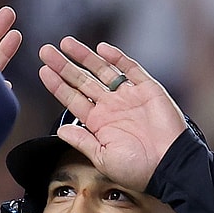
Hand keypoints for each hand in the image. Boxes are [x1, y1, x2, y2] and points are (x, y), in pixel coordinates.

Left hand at [37, 37, 188, 190]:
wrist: (171, 166)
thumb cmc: (138, 169)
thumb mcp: (102, 158)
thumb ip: (82, 141)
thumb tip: (60, 130)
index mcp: (98, 123)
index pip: (72, 99)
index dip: (58, 85)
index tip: (42, 71)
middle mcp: (111, 107)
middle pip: (82, 81)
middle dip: (64, 66)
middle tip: (45, 51)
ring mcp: (129, 96)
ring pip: (103, 71)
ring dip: (85, 57)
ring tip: (66, 43)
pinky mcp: (148, 90)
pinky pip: (131, 69)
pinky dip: (117, 58)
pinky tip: (102, 48)